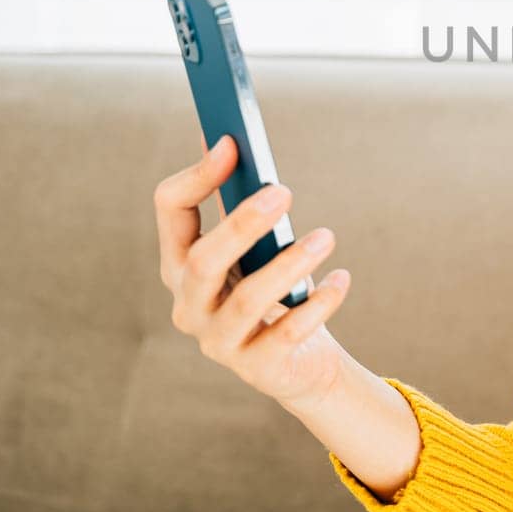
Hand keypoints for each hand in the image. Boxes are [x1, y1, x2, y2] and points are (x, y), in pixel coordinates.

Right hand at [154, 133, 352, 409]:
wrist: (299, 362)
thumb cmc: (275, 290)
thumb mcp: (256, 246)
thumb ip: (242, 202)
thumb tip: (233, 142)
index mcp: (180, 262)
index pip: (170, 210)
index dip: (198, 175)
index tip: (233, 143)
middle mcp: (189, 304)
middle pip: (202, 261)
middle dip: (242, 223)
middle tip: (284, 191)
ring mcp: (219, 341)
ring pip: (248, 300)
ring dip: (291, 263)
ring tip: (327, 237)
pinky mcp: (258, 369)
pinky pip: (288, 332)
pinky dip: (319, 302)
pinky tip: (342, 279)